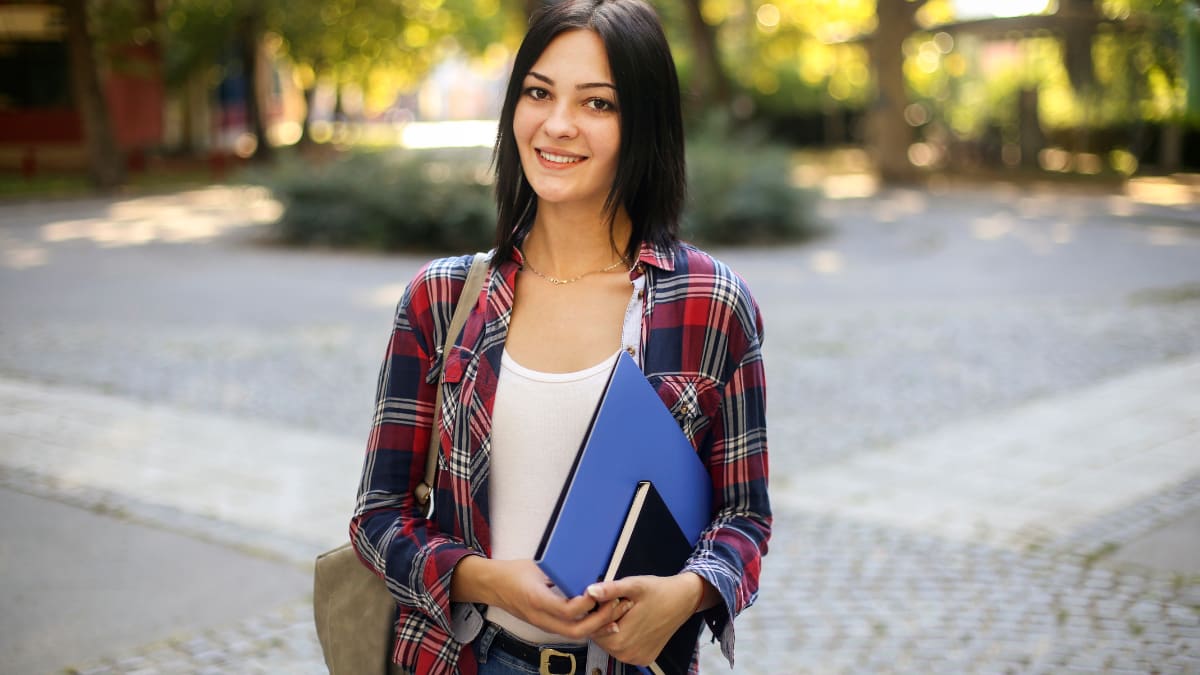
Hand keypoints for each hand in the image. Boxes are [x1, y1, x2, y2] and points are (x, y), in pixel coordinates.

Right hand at [452, 558, 621, 638]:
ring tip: (614, 610)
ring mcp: (543, 624)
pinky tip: (602, 619)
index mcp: (537, 599)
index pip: (567, 610)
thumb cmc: (513, 572)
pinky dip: (589, 627)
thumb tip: (584, 565)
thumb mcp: (537, 565)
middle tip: (615, 603)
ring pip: (575, 634)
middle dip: (600, 620)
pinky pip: (570, 631)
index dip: (587, 603)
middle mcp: (541, 617)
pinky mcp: (546, 625)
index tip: (599, 589)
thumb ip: (559, 570)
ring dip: (598, 626)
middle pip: (576, 630)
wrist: (493, 586)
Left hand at [585, 573, 704, 666]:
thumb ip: (611, 590)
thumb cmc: (659, 591)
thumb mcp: (634, 585)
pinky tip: (636, 623)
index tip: (613, 601)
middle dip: (606, 621)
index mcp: (621, 640)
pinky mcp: (644, 658)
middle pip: (601, 637)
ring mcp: (636, 659)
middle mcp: (626, 655)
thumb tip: (590, 592)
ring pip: (611, 643)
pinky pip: (624, 648)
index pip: (592, 629)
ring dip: (615, 628)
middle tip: (623, 605)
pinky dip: (625, 636)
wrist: (683, 600)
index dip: (599, 613)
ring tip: (630, 613)